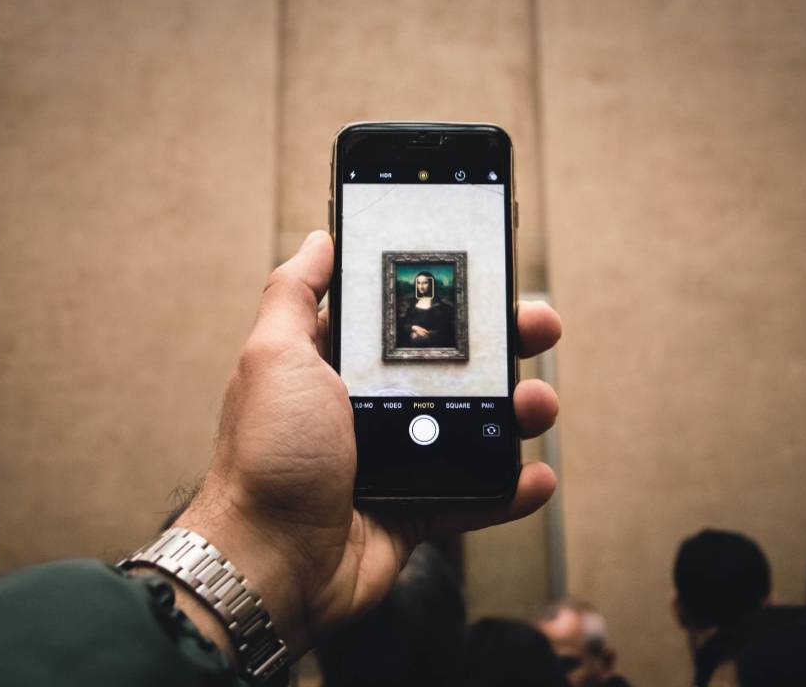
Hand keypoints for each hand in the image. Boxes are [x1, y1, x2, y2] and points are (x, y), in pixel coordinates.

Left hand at [174, 231, 560, 657]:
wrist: (271, 565)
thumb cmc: (267, 458)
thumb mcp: (273, 358)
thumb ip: (294, 294)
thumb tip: (319, 239)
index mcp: (334, 365)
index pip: (399, 317)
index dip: (445, 296)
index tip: (487, 276)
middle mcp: (367, 407)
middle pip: (450, 365)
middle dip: (501, 345)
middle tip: (539, 328)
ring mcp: (395, 460)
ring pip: (473, 425)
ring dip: (517, 412)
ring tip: (538, 406)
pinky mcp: (415, 509)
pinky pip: (475, 494)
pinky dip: (509, 487)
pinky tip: (534, 476)